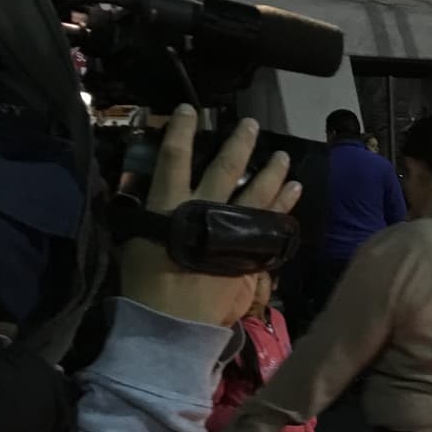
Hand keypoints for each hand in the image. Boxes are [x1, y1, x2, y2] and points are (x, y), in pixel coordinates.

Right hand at [119, 107, 302, 327]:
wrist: (173, 320)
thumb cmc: (146, 283)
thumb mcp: (137, 243)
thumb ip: (149, 219)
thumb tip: (147, 200)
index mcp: (169, 205)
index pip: (174, 158)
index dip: (181, 131)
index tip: (189, 110)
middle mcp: (204, 208)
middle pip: (226, 168)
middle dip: (240, 143)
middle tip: (251, 125)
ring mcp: (232, 229)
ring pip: (258, 191)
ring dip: (273, 171)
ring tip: (283, 156)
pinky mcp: (251, 249)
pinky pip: (274, 221)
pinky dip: (286, 203)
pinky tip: (295, 190)